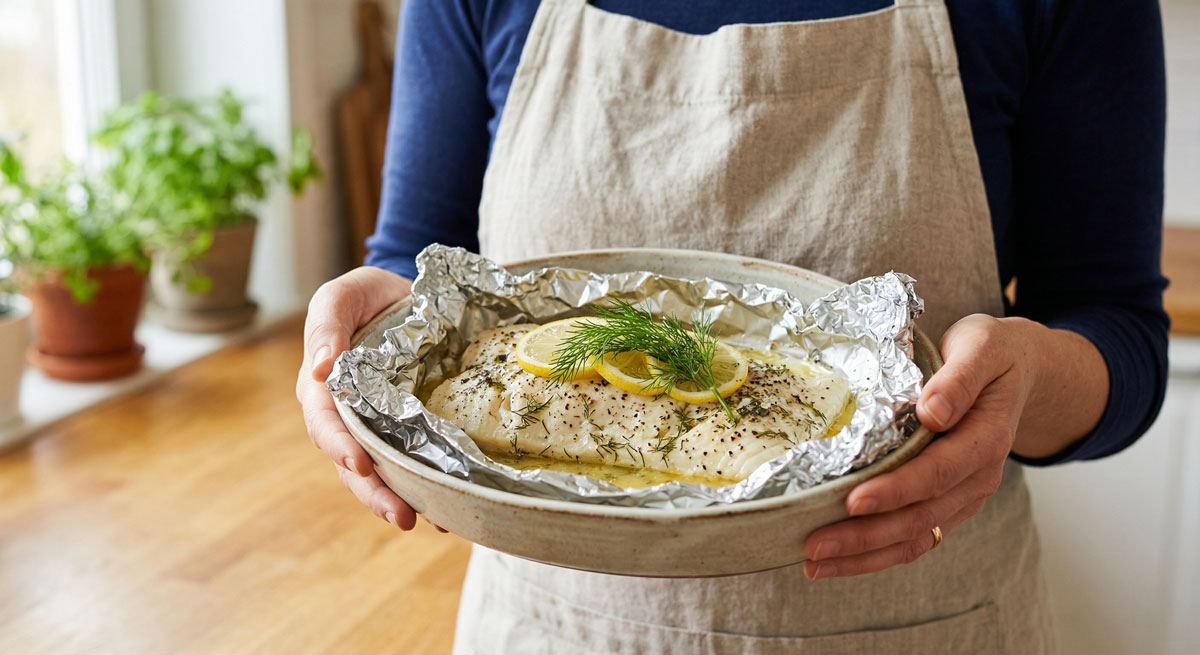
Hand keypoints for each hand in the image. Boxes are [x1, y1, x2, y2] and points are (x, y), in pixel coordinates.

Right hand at [297, 266, 423, 529]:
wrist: (403, 294)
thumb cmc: (365, 294)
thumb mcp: (340, 296)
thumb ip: (326, 326)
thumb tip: (319, 368)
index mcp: (322, 387)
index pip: (326, 424)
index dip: (340, 445)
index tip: (360, 463)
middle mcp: (344, 415)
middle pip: (352, 463)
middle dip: (375, 492)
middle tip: (403, 516)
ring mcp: (375, 426)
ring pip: (380, 472)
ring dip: (399, 498)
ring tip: (426, 521)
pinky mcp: (404, 429)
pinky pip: (410, 461)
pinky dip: (425, 486)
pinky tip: (447, 507)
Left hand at [802, 314, 1040, 578]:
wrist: (1017, 370)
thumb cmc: (993, 354)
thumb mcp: (983, 347)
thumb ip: (960, 378)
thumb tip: (932, 411)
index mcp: (985, 439)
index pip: (936, 473)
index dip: (895, 491)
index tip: (853, 501)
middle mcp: (977, 477)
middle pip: (920, 518)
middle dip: (865, 536)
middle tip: (815, 545)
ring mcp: (964, 495)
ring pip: (915, 537)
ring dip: (864, 556)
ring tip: (815, 563)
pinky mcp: (948, 503)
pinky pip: (914, 537)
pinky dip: (876, 553)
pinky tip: (838, 559)